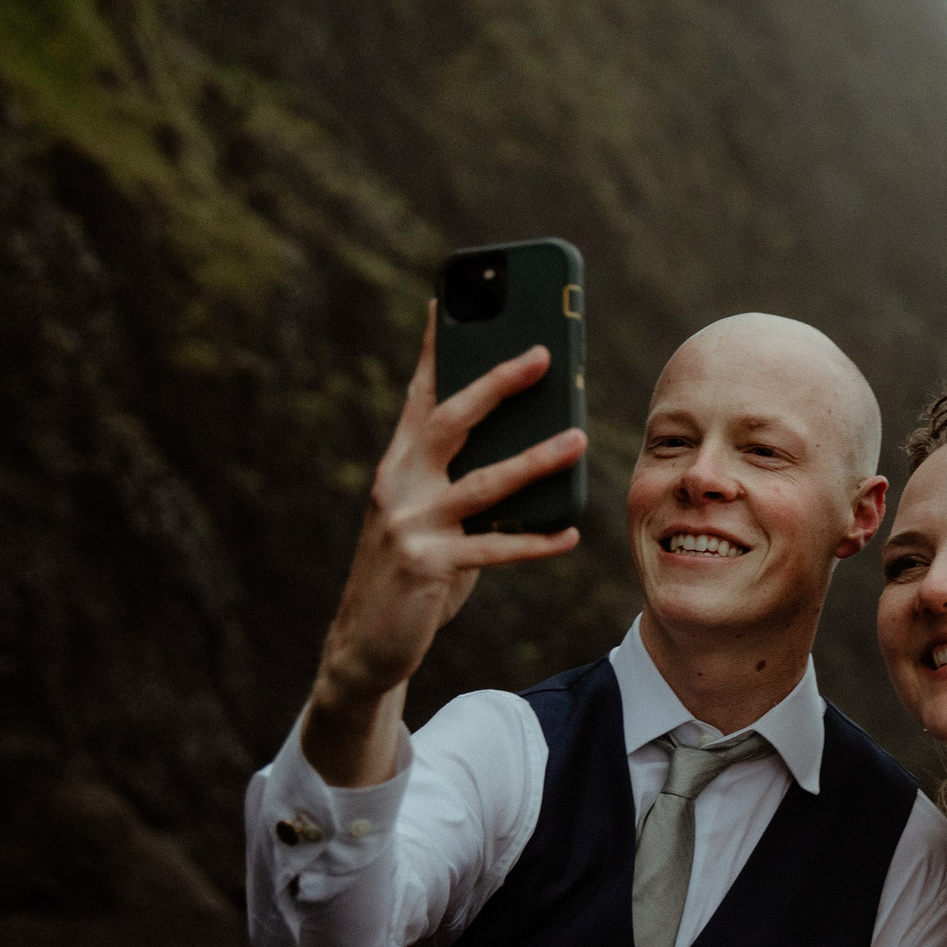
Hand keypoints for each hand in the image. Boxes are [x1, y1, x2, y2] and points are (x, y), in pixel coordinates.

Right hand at [301, 304, 585, 783]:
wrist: (368, 643)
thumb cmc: (412, 571)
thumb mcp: (430, 517)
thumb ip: (464, 483)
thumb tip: (531, 452)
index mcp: (398, 465)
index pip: (419, 396)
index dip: (433, 350)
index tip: (447, 303)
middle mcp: (399, 486)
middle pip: (452, 421)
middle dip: (498, 384)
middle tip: (543, 354)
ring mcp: (411, 526)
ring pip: (484, 483)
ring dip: (536, 459)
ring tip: (579, 438)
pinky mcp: (428, 567)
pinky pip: (494, 549)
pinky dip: (535, 542)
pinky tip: (570, 534)